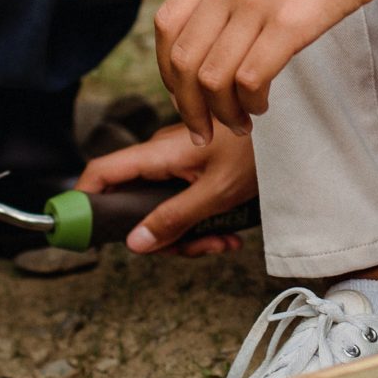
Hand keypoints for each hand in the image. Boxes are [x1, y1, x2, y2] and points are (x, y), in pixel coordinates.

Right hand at [76, 124, 257, 255]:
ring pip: (162, 210)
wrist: (292, 129)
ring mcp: (177, 163)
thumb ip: (174, 218)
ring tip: (223, 240)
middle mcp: (160, 157)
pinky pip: (183, 202)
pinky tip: (229, 232)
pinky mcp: (194, 170)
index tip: (85, 232)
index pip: (101, 172)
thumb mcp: (215, 193)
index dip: (84, 200)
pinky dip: (202, 222)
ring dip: (190, 235)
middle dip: (163, 236)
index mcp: (157, 155)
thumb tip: (135, 242)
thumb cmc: (258, 151)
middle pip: (134, 205)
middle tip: (196, 248)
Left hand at [155, 0, 377, 142]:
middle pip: (182, 60)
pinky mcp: (289, 23)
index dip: (167, 71)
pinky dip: (250, 102)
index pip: (166, 27)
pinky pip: (249, 78)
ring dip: (221, 112)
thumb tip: (223, 23)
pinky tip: (261, 106)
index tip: (185, 95)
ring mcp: (255, 2)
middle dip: (188, 106)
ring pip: (211, 77)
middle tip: (203, 130)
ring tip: (239, 124)